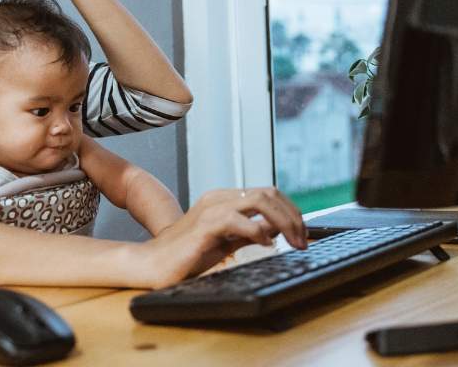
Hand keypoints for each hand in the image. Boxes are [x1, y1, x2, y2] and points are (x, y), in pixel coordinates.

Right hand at [131, 187, 306, 287]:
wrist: (154, 263)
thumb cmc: (188, 254)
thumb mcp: (228, 241)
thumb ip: (250, 232)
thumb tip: (277, 228)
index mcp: (225, 200)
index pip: (268, 193)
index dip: (291, 211)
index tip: (302, 233)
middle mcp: (219, 199)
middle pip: (268, 193)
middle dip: (293, 216)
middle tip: (303, 240)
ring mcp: (210, 210)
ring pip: (258, 200)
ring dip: (282, 221)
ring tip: (292, 241)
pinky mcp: (203, 227)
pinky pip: (236, 220)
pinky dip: (256, 230)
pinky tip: (265, 244)